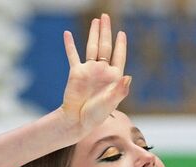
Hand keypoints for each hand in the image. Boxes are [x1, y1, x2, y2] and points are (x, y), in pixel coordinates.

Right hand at [61, 14, 129, 136]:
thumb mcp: (111, 102)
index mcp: (113, 77)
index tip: (121, 33)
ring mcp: (89, 70)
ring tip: (96, 20)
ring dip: (93, 33)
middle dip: (106, 31)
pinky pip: (73, 55)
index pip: (119, 56)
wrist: (78, 120)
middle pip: (105, 47)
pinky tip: (67, 34)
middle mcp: (101, 71)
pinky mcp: (76, 72)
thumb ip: (120, 90)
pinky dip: (70, 45)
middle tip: (106, 16)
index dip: (120, 44)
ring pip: (91, 47)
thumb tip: (128, 77)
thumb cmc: (96, 115)